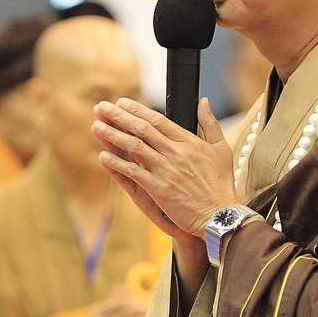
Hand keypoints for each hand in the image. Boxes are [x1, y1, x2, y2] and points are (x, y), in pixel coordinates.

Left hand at [93, 97, 236, 237]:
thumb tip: (203, 101)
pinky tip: (102, 156)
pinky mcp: (159, 189)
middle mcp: (175, 153)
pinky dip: (117, 164)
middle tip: (101, 108)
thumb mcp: (221, 148)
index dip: (137, 110)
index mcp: (189, 142)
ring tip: (96, 126)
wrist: (220, 215)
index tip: (121, 102)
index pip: (158, 120)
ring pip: (134, 148)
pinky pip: (133, 173)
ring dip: (112, 136)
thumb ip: (209, 123)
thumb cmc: (222, 184)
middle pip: (142, 129)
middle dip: (118, 117)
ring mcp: (166, 171)